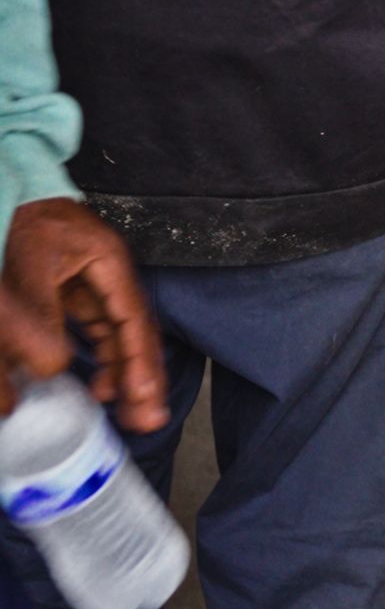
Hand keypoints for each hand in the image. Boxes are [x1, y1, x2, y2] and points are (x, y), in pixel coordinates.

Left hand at [2, 198, 167, 432]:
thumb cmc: (16, 215)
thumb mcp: (27, 266)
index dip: (140, 362)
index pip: (133, 319)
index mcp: (107, 261)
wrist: (3, 188)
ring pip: (118, 336)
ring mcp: (90, 283)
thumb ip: (38, 318)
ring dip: (123, 373)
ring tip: (124, 412)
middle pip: (134, 332)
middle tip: (146, 420)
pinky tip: (97, 386)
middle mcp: (107, 274)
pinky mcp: (70, 292)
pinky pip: (95, 332)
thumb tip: (52, 368)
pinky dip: (101, 360)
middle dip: (142, 377)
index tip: (142, 397)